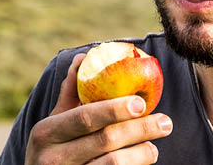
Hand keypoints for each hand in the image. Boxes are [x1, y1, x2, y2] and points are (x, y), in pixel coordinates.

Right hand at [25, 54, 172, 164]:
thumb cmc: (51, 149)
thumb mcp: (53, 124)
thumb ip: (70, 94)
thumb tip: (83, 57)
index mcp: (47, 132)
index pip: (85, 117)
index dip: (114, 109)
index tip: (141, 102)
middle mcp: (53, 158)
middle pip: (105, 140)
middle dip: (140, 129)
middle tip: (166, 122)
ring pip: (113, 164)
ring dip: (141, 154)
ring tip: (154, 148)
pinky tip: (143, 161)